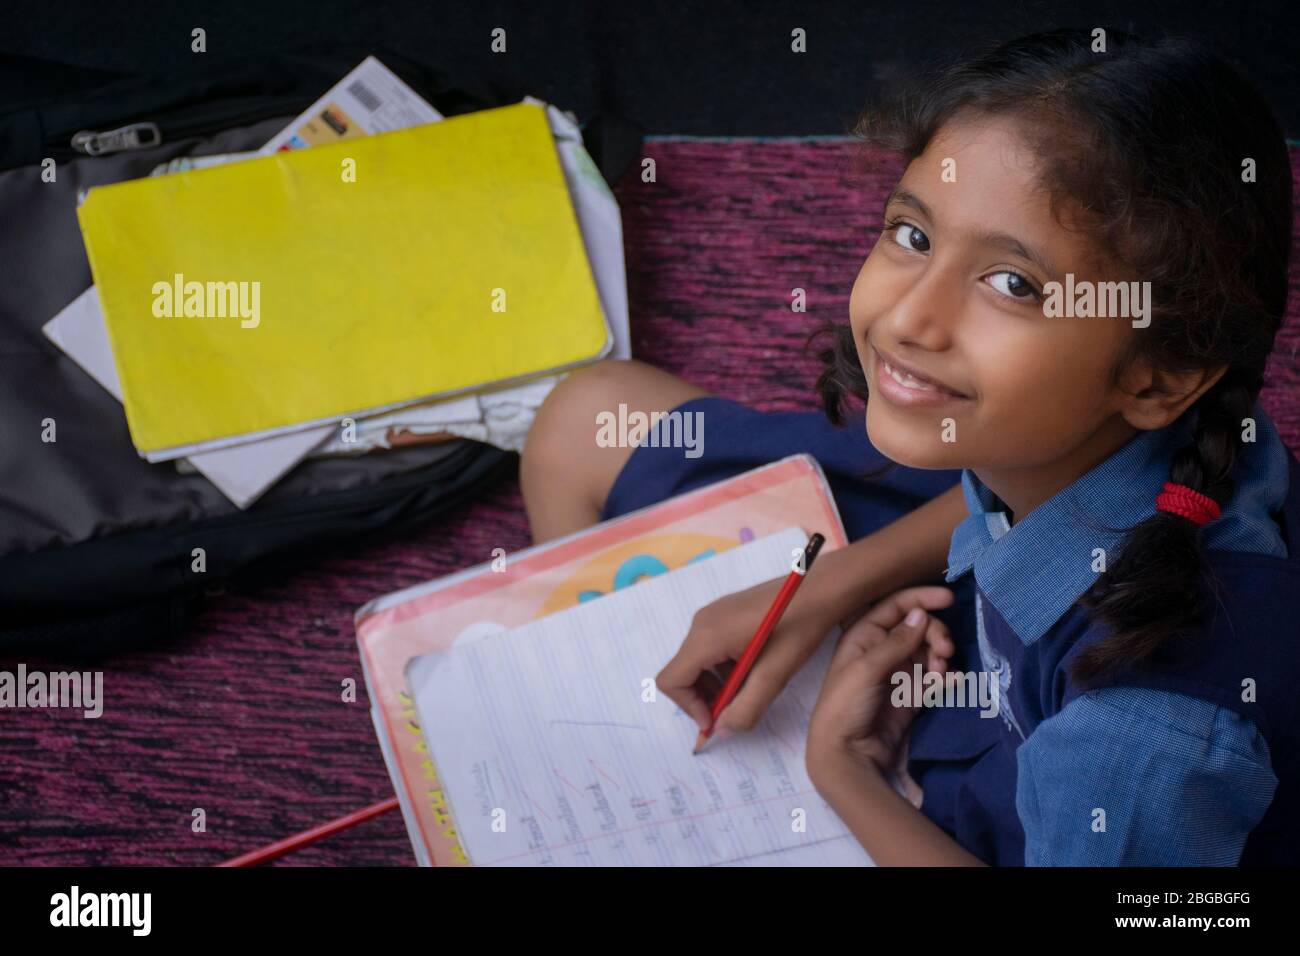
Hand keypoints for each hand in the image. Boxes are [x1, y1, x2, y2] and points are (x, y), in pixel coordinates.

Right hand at [657, 567, 840, 735]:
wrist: (823, 587)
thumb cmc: (801, 626)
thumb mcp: (774, 675)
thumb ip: (745, 709)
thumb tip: (722, 731)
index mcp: (707, 636)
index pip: (671, 681)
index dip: (690, 708)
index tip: (718, 721)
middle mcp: (702, 623)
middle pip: (683, 672)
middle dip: (705, 698)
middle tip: (737, 709)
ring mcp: (712, 615)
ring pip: (698, 662)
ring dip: (718, 684)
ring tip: (753, 687)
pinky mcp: (724, 613)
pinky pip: (711, 648)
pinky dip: (725, 667)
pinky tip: (756, 668)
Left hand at [806, 586, 954, 781]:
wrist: (848, 754)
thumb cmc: (845, 705)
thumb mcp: (866, 669)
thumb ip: (896, 641)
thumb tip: (921, 614)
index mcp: (863, 635)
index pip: (896, 605)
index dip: (921, 598)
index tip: (949, 599)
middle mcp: (882, 649)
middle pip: (918, 627)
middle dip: (936, 633)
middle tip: (945, 649)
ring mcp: (899, 672)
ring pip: (929, 651)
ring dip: (940, 655)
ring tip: (940, 671)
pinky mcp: (912, 694)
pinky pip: (935, 677)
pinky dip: (945, 676)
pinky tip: (949, 682)